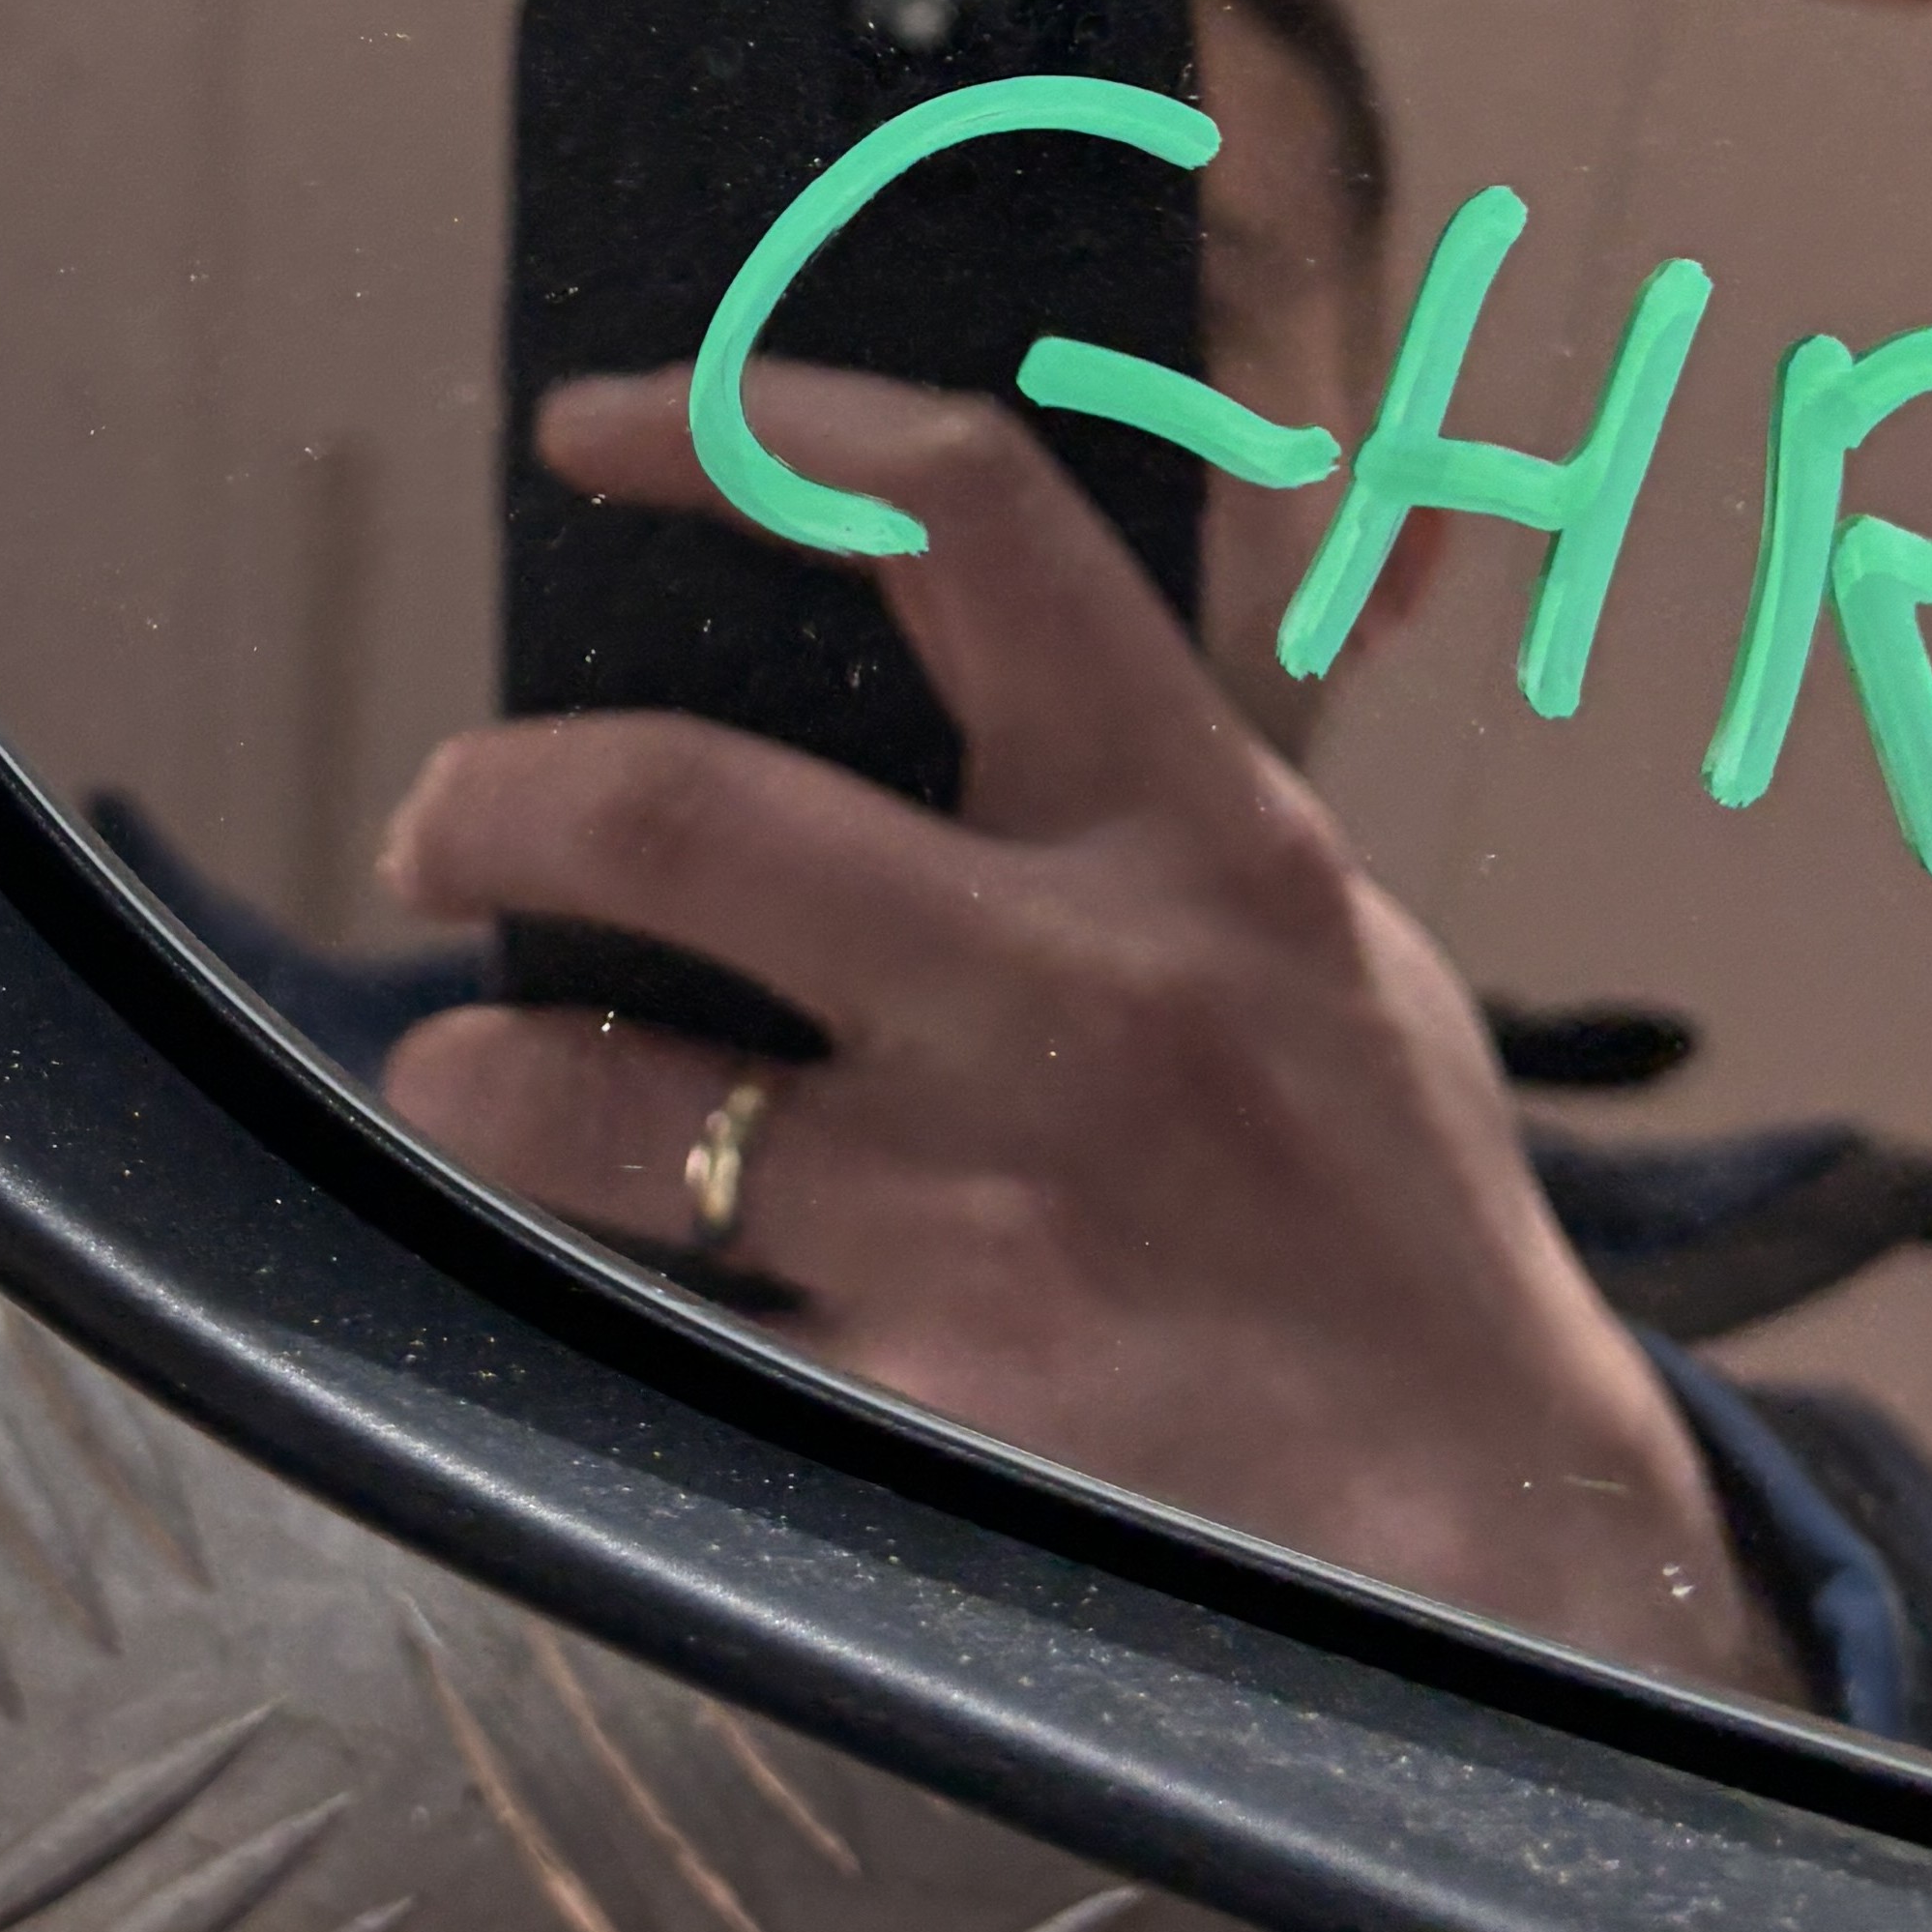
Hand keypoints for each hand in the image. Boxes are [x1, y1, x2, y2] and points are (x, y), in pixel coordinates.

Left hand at [380, 361, 1789, 1702]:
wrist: (1497, 1502)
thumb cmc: (1385, 1181)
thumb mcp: (1305, 912)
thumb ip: (1122, 781)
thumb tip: (908, 632)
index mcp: (1190, 819)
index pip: (961, 515)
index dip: (745, 429)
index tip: (592, 432)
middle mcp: (1072, 983)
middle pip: (680, 808)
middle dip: (492, 799)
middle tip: (434, 821)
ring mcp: (979, 1199)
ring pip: (609, 1097)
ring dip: (480, 1079)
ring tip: (454, 1077)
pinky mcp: (917, 1388)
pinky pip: (686, 1302)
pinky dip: (612, 1279)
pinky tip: (595, 1275)